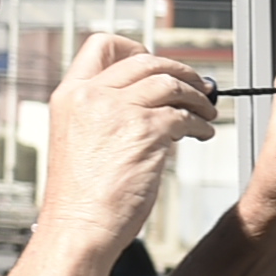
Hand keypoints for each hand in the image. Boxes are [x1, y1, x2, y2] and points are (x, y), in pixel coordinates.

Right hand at [37, 33, 217, 257]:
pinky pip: (184, 115)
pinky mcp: (145, 131)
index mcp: (69, 94)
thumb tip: (150, 99)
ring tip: (206, 112)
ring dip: (197, 96)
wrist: (79, 229)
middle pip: (145, 59)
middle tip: (196, 85)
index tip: (154, 64)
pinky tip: (203, 133)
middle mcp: (90, 95)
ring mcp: (117, 110)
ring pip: (170, 82)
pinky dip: (200, 122)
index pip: (101, 46)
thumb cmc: (80, 198)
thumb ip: (104, 113)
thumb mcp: (78, 140)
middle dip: (179, 70)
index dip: (134, 48)